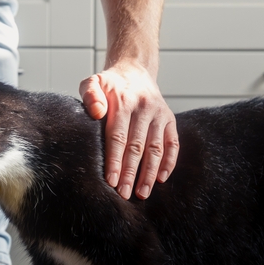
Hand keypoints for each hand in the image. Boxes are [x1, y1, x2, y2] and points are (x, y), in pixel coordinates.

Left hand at [80, 62, 178, 199]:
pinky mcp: (170, 119)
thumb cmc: (109, 84)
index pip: (118, 136)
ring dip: (149, 173)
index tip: (111, 181)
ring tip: (142, 193)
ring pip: (156, 148)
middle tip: (123, 194)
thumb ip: (90, 94)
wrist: (135, 70)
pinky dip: (169, 162)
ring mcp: (160, 114)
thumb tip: (97, 113)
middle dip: (130, 172)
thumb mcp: (93, 81)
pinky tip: (161, 179)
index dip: (115, 160)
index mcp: (124, 102)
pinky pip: (173, 143)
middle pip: (137, 146)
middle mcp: (145, 108)